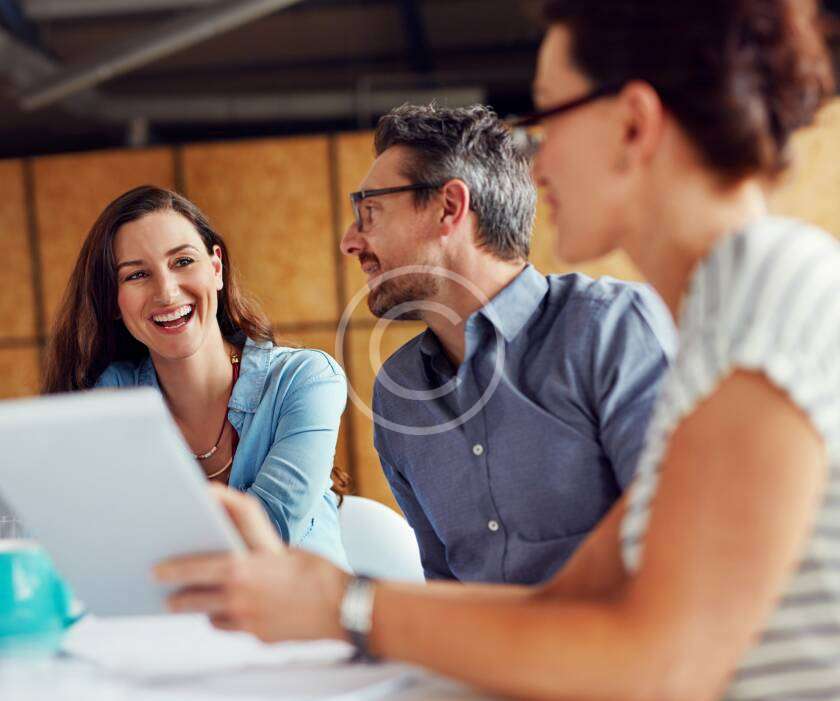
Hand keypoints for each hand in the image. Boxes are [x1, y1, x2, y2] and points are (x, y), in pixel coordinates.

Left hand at [154, 486, 349, 642]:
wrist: (345, 607)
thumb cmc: (317, 570)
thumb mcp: (282, 546)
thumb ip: (251, 536)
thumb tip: (227, 521)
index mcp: (247, 565)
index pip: (198, 563)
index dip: (174, 567)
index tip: (158, 569)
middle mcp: (242, 593)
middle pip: (195, 596)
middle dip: (177, 594)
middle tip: (165, 592)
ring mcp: (249, 619)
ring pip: (211, 616)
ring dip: (203, 608)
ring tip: (195, 602)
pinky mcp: (259, 637)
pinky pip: (233, 628)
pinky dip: (229, 619)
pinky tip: (234, 612)